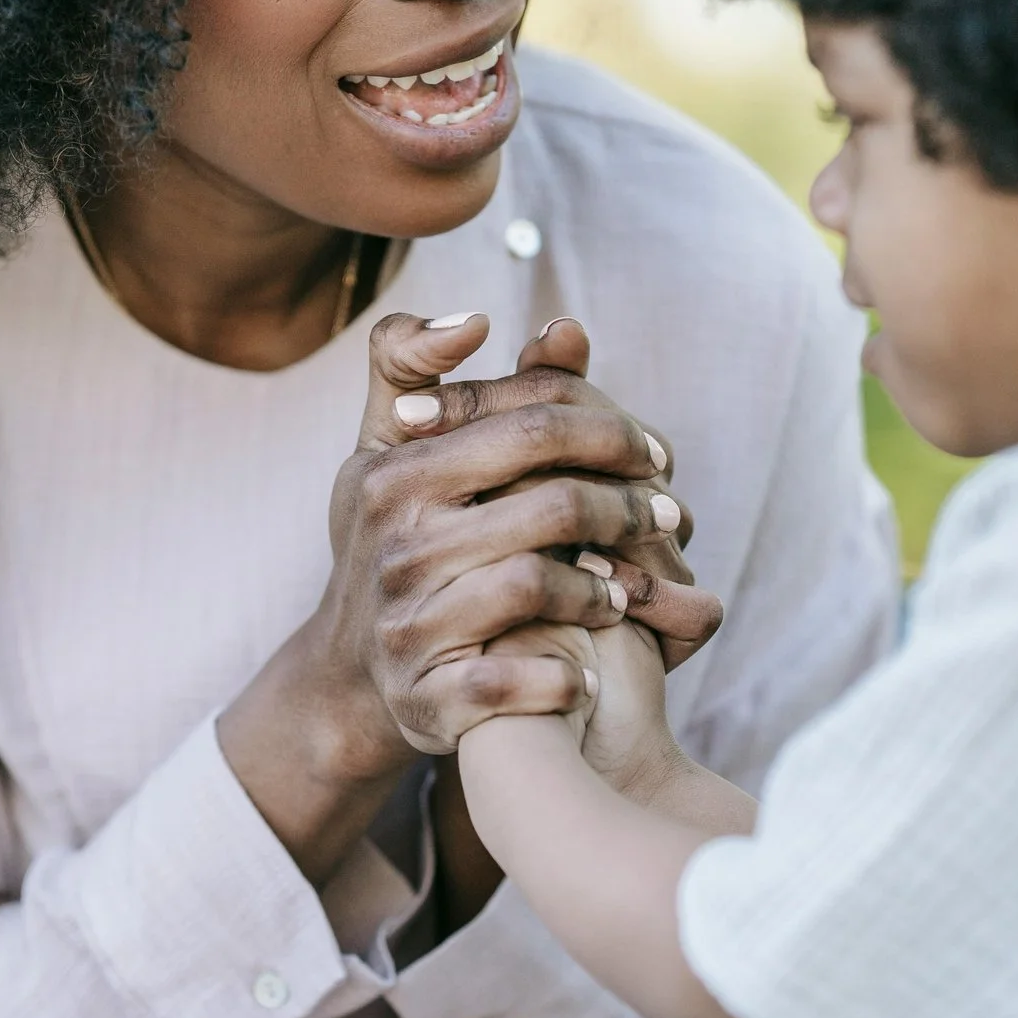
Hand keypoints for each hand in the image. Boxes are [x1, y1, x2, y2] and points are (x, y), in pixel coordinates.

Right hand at [217, 311, 689, 885]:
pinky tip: (588, 673)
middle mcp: (396, 543)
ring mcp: (408, 623)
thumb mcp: (391, 448)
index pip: (531, 423)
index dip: (611, 432)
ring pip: (539, 586)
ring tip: (632, 588)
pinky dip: (562, 680)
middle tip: (671, 514)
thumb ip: (424, 369)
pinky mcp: (425, 698)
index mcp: (397, 472)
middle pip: (552, 504)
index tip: (654, 452)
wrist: (347, 675)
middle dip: (629, 507)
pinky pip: (512, 683)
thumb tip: (487, 319)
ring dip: (606, 590)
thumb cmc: (392, 537)